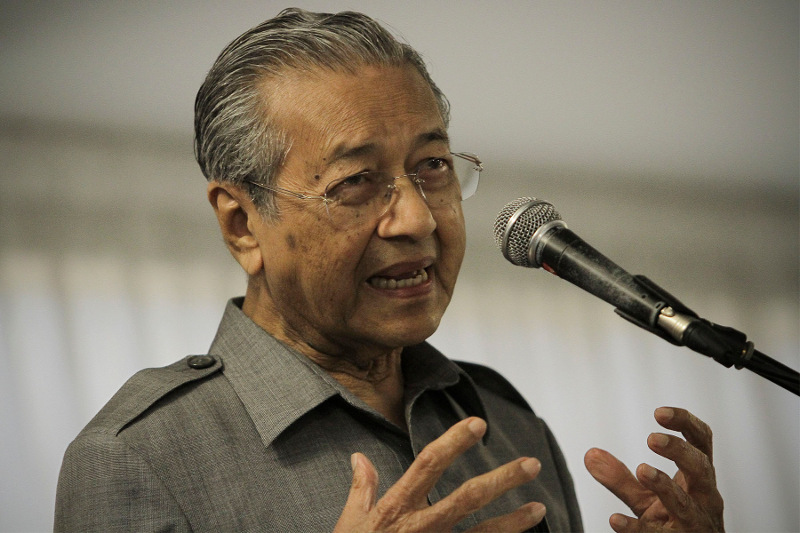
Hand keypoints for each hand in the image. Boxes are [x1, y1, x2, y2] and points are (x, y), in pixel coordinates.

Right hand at [334, 417, 545, 531]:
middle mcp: (422, 527)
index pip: (429, 464)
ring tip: (540, 508)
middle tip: (532, 465)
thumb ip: (361, 488)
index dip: (455, 441)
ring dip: (514, 522)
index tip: (478, 423)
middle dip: (502, 479)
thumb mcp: (350, 521)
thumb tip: (359, 457)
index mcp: (398, 507)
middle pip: (468, 497)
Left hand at [584, 407, 724, 531]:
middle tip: (652, 438)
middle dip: (680, 451)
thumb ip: (620, 477)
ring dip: (664, 485)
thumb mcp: (645, 498)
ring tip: (642, 469)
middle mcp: (703, 499)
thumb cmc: (673, 522)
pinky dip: (636, 528)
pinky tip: (615, 519)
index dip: (686, 423)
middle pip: (701, 469)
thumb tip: (589, 454)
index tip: (658, 412)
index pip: (702, 443)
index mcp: (697, 478)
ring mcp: (695, 524)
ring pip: (685, 504)